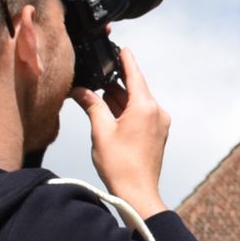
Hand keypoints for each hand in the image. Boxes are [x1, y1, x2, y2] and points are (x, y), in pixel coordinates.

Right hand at [70, 45, 169, 215]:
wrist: (137, 192)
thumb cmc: (120, 165)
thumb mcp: (101, 130)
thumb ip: (92, 105)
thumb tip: (80, 91)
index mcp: (145, 106)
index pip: (134, 73)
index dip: (126, 60)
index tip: (122, 48)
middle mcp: (157, 111)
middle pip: (134, 88)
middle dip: (114, 84)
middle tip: (95, 76)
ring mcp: (159, 123)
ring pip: (135, 102)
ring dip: (117, 99)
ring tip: (96, 95)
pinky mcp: (157, 133)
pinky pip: (140, 114)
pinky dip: (125, 110)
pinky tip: (108, 112)